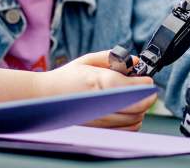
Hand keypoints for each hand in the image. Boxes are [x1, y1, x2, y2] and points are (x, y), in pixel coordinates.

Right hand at [39, 51, 156, 130]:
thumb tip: (135, 61)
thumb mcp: (89, 60)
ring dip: (140, 109)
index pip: (136, 87)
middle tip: (143, 88)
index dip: (146, 82)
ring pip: (135, 121)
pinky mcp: (98, 130)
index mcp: (100, 81)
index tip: (147, 78)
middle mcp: (101, 102)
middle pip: (139, 106)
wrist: (43, 97)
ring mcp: (99, 119)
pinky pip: (125, 131)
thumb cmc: (66, 77)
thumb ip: (115, 58)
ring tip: (134, 98)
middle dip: (147, 96)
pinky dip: (131, 122)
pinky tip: (126, 110)